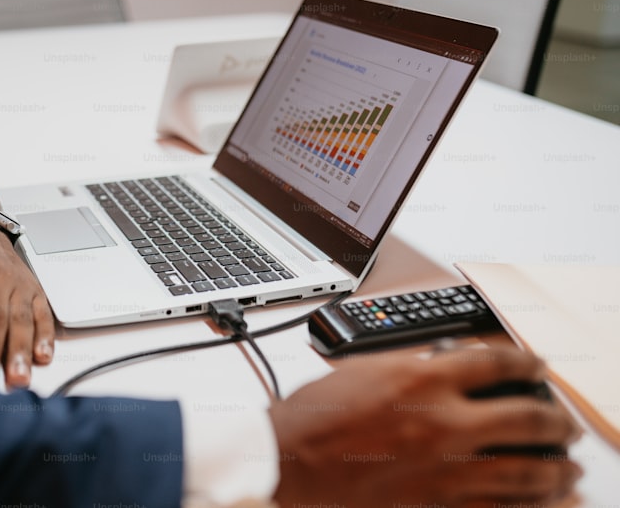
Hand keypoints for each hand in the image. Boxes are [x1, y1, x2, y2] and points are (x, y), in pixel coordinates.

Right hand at [269, 345, 581, 506]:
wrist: (288, 463)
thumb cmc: (314, 417)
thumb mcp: (362, 370)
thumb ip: (410, 364)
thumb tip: (443, 362)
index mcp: (421, 379)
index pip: (495, 363)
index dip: (525, 363)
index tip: (536, 368)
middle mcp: (442, 422)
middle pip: (525, 418)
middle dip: (553, 420)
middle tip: (563, 424)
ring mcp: (444, 469)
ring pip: (524, 471)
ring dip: (554, 469)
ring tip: (567, 468)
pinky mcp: (436, 504)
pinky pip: (499, 507)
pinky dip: (530, 506)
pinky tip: (546, 502)